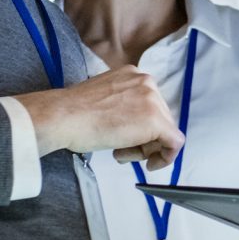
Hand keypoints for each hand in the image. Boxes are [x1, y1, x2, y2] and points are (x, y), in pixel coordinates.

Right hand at [14, 66, 184, 168]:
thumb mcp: (104, 100)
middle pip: (160, 118)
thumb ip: (124, 106)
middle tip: (122, 150)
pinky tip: (149, 164)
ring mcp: (153, 99)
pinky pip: (175, 143)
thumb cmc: (74, 114)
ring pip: (165, 132)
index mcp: (133, 74)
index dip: (141, 128)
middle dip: (144, 140)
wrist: (63, 117)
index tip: (128, 140)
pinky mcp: (156, 120)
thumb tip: (135, 125)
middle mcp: (147, 82)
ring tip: (121, 152)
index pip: (150, 105)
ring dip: (146, 149)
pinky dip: (166, 157)